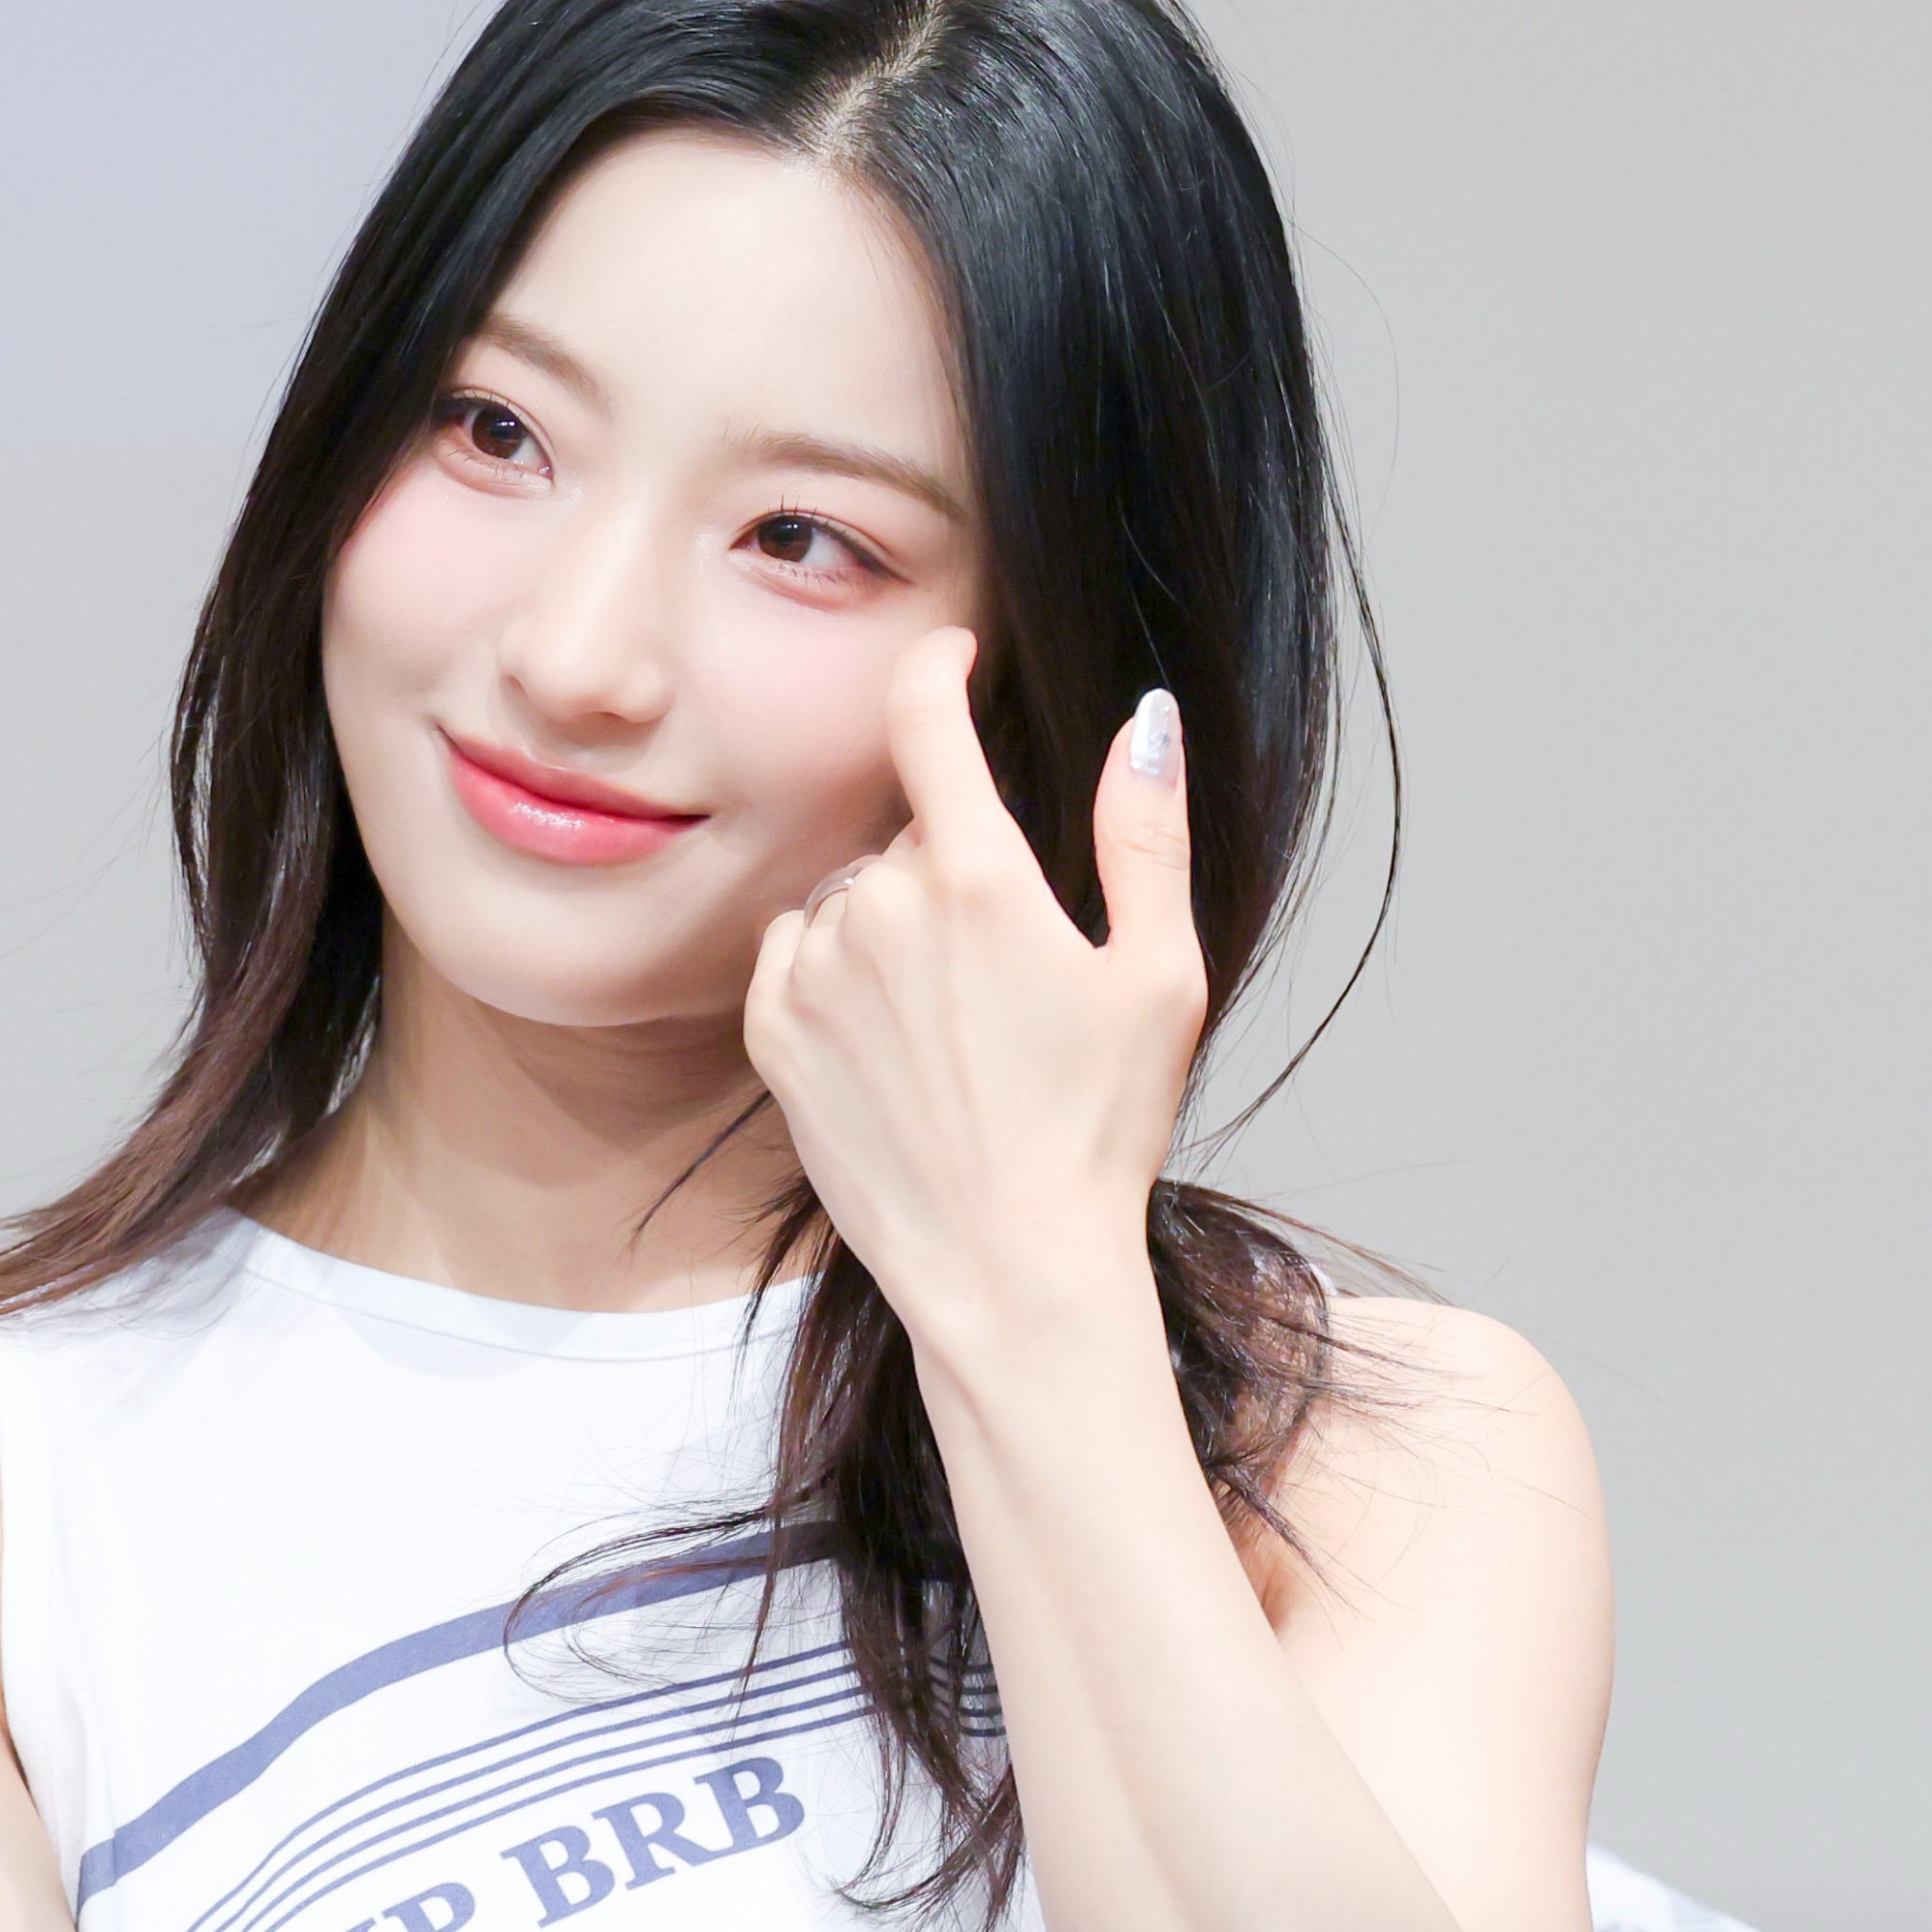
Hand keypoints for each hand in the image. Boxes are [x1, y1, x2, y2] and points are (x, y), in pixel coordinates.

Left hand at [744, 628, 1202, 1353]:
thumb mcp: (1159, 976)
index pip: (925, 714)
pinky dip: (833, 972)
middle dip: (952, 866)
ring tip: (953, 1024)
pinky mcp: (771, 1033)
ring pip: (848, 896)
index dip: (936, 666)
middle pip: (906, 832)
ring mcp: (813, 972)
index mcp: (978, 879)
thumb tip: (1146, 718)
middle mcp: (878, 909)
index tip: (950, 659)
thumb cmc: (1097, 1131)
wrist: (1007, 1271)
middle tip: (1007, 970)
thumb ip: (1144, 832)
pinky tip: (893, 1044)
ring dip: (889, 923)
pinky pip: (794, 953)